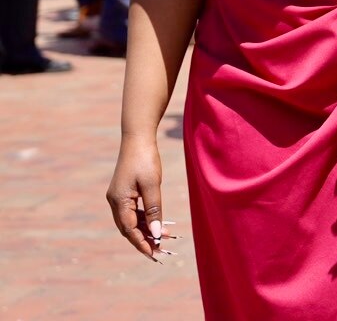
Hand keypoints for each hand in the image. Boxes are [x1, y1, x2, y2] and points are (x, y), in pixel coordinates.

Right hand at [107, 137, 173, 261]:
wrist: (138, 138)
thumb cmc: (145, 159)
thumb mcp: (152, 185)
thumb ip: (154, 209)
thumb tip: (157, 232)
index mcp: (118, 201)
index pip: (129, 229)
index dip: (141, 243)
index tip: (154, 255)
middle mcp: (114, 201)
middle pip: (128, 228)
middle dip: (144, 240)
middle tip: (161, 251)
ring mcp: (118, 197)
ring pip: (131, 220)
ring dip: (146, 229)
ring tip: (165, 238)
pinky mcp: (124, 192)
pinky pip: (134, 211)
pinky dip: (145, 219)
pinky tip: (158, 223)